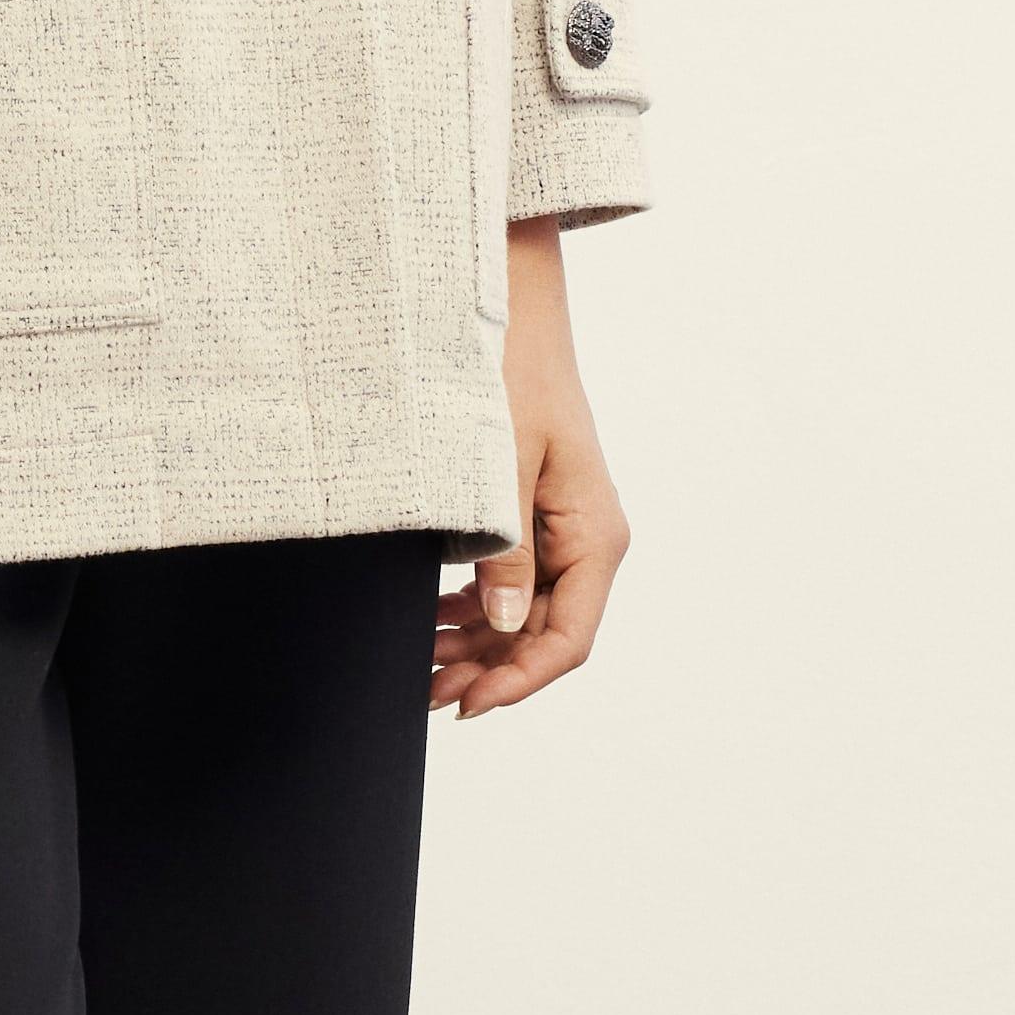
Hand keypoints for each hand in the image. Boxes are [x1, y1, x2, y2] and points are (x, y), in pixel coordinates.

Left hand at [434, 223, 628, 719]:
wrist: (507, 309)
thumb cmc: (511, 375)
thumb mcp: (500, 469)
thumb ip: (503, 550)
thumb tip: (501, 622)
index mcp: (594, 535)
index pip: (565, 638)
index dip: (517, 682)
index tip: (465, 705)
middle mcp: (586, 540)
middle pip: (541, 635)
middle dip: (487, 671)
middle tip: (424, 692)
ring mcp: (560, 529)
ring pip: (521, 613)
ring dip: (475, 645)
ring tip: (419, 666)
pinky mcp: (533, 515)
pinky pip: (510, 580)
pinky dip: (472, 608)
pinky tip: (432, 621)